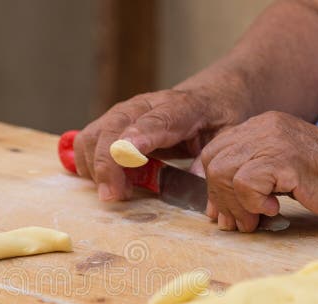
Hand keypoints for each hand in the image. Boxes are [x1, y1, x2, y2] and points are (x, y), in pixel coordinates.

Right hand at [73, 74, 251, 201]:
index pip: (154, 121)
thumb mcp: (228, 134)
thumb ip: (211, 157)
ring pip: (95, 134)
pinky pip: (89, 140)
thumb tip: (198, 182)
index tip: (127, 152)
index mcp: (180, 107)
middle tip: (113, 196)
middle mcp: (145, 105)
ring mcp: (125, 112)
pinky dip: (88, 163)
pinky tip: (106, 181)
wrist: (212, 93)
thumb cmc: (220, 115)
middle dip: (107, 163)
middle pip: (114, 129)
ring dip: (95, 167)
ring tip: (115, 192)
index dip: (137, 136)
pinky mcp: (113, 122)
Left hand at [200, 111, 317, 231]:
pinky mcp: (285, 158)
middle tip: (237, 222)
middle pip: (213, 162)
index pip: (214, 151)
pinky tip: (275, 210)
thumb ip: (252, 180)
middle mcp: (265, 126)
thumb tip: (217, 210)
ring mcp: (274, 139)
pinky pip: (244, 182)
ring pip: (223, 172)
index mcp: (263, 126)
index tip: (223, 211)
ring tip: (254, 221)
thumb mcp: (283, 174)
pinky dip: (253, 203)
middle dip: (219, 198)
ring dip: (234, 205)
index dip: (213, 185)